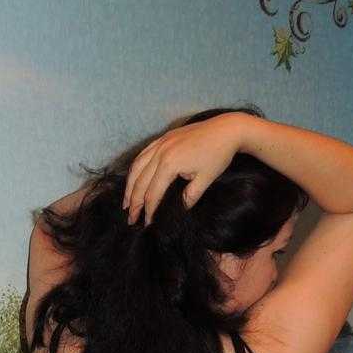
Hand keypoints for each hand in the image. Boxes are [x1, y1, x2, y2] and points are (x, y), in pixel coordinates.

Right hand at [122, 113, 242, 225]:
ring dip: (129, 186)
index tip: (147, 223)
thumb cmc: (218, 154)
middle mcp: (160, 153)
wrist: (227, 129)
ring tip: (126, 203)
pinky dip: (135, 168)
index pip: (153, 194)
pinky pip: (142, 154)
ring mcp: (160, 143)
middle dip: (134, 203)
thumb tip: (179, 210)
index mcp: (169, 164)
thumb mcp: (205, 179)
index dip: (149, 211)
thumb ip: (189, 197)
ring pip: (136, 167)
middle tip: (131, 219)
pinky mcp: (163, 138)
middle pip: (140, 182)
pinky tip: (134, 179)